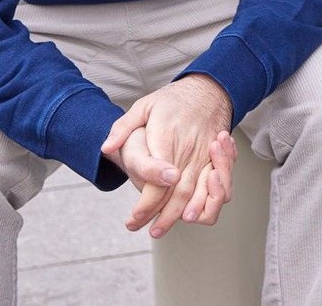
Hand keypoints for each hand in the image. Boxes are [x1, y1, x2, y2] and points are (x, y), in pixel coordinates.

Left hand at [101, 74, 234, 236]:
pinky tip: (194, 213)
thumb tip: (106, 148)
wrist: (210, 89)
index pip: (157, 180)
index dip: (147, 204)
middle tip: (149, 232)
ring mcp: (204, 155)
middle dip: (163, 217)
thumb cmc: (174, 100)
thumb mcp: (144, 106)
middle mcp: (187, 149)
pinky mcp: (215, 158)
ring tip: (166, 226)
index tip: (134, 219)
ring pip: (196, 192)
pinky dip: (206, 202)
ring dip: (183, 214)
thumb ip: (123, 127)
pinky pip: (214, 185)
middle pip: (177, 192)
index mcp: (166, 138)